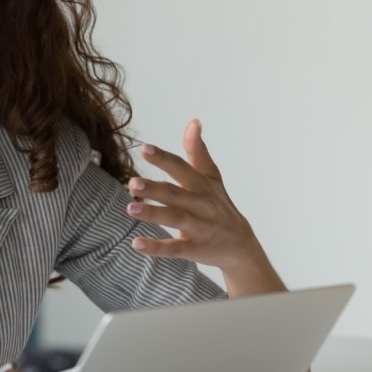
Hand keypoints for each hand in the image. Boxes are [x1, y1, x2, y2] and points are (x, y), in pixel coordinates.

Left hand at [125, 119, 268, 274]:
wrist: (242, 246)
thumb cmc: (219, 205)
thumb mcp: (211, 178)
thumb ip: (198, 151)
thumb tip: (193, 121)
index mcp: (201, 185)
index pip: (181, 169)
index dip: (163, 159)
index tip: (144, 148)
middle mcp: (201, 204)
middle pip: (175, 194)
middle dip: (154, 188)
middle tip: (131, 183)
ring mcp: (199, 227)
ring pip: (176, 219)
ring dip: (153, 214)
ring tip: (130, 208)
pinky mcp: (195, 249)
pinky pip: (175, 248)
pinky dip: (156, 247)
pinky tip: (136, 244)